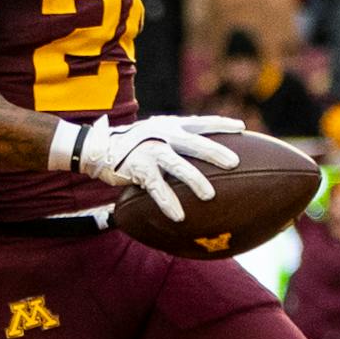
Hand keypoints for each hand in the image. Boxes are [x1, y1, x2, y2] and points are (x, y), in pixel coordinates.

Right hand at [75, 114, 243, 222]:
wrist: (97, 147)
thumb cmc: (132, 143)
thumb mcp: (155, 132)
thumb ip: (175, 137)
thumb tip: (203, 150)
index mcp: (170, 125)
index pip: (201, 122)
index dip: (222, 124)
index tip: (242, 128)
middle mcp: (162, 135)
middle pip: (194, 143)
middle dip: (216, 152)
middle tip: (235, 163)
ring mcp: (150, 150)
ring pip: (177, 165)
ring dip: (195, 180)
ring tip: (210, 196)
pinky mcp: (138, 168)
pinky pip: (156, 188)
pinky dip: (168, 202)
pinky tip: (179, 216)